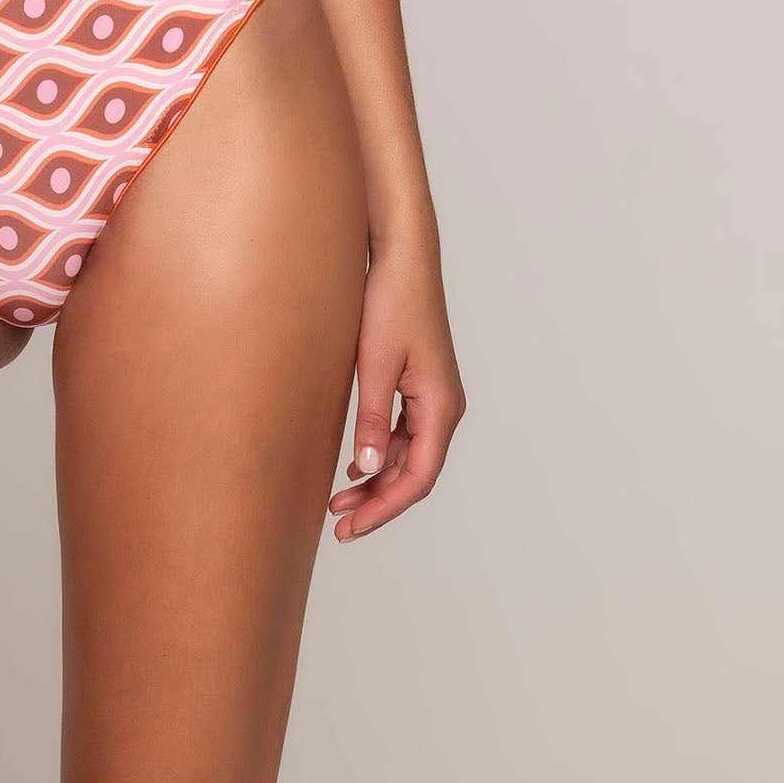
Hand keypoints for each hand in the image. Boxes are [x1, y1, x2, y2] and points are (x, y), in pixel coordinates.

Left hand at [329, 233, 465, 540]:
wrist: (402, 254)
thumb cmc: (391, 300)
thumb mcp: (375, 363)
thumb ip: (371, 419)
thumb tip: (367, 471)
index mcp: (441, 407)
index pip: (418, 478)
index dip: (385, 509)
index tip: (351, 528)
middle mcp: (445, 406)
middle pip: (415, 472)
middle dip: (378, 501)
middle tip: (338, 525)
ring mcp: (434, 395)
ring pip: (409, 455)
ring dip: (377, 479)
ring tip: (338, 502)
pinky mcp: (419, 383)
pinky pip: (404, 433)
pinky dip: (381, 453)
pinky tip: (354, 464)